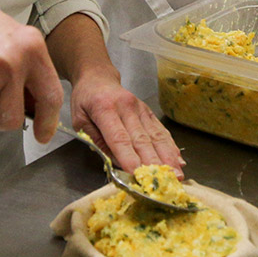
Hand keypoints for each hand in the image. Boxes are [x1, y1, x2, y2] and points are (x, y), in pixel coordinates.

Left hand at [70, 77, 184, 176]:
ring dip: (167, 157)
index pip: (119, 138)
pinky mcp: (148, 111)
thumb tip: (114, 162)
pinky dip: (170, 146)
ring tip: (176, 174)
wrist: (98, 76)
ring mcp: (140, 108)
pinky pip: (161, 130)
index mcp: (104, 108)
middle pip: (142, 139)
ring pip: (155, 135)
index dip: (129, 157)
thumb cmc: (85, 99)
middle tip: (163, 181)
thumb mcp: (79, 119)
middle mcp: (126, 107)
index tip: (137, 174)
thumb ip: (95, 140)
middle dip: (154, 162)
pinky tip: (178, 160)